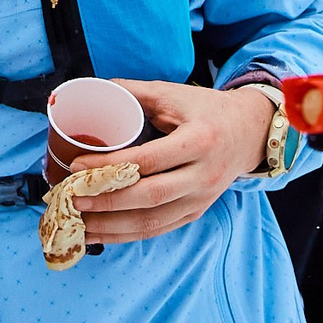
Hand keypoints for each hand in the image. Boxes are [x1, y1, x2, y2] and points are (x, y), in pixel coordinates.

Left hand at [73, 79, 274, 244]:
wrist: (249, 132)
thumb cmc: (206, 110)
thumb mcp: (174, 94)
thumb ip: (135, 92)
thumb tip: (94, 88)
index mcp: (200, 139)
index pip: (149, 160)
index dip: (111, 166)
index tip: (78, 166)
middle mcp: (204, 174)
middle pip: (150, 196)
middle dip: (107, 202)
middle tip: (73, 198)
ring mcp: (202, 198)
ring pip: (153, 220)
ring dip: (112, 226)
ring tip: (79, 223)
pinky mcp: (197, 212)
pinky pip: (159, 229)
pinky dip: (127, 234)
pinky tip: (101, 233)